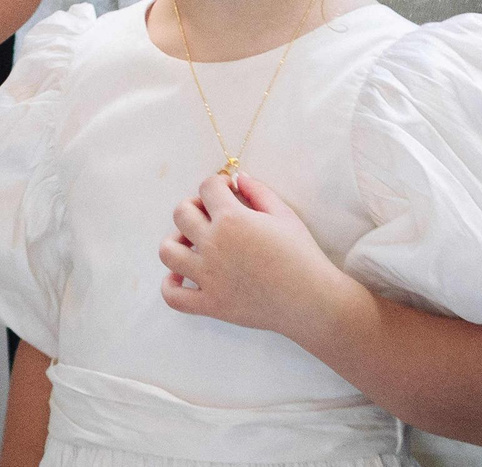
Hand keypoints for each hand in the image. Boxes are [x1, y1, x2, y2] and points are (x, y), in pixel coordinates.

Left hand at [159, 171, 350, 337]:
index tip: (228, 191)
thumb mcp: (284, 214)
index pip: (207, 187)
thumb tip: (237, 178)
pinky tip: (183, 276)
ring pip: (167, 251)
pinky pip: (173, 296)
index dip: (218, 184)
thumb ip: (257, 191)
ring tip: (193, 243)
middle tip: (211, 214)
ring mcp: (208, 277)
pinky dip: (171, 284)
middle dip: (194, 206)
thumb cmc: (302, 255)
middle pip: (180, 213)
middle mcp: (214, 246)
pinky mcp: (211, 304)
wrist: (313, 302)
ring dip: (176, 241)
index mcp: (232, 220)